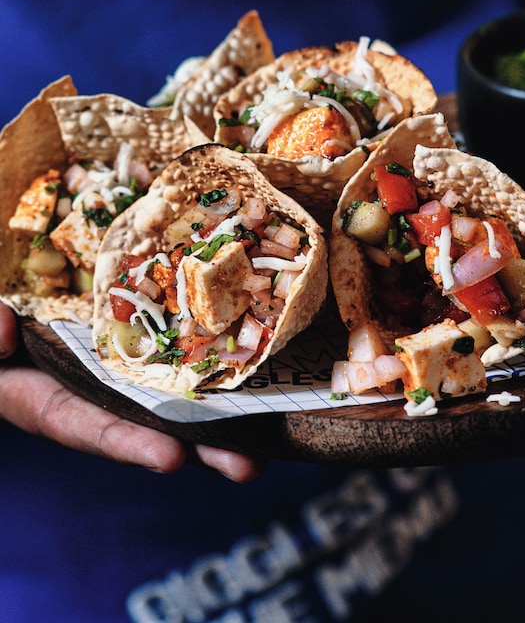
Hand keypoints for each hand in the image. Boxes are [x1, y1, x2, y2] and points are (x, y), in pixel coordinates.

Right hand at [0, 302, 263, 481]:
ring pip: (167, 396)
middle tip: (246, 467)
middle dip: (194, 447)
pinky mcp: (138, 342)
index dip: (126, 442)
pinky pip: (172, 356)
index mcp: (40, 394)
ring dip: (214, 421)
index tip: (170, 458)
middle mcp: (85, 390)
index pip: (82, 423)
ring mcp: (114, 369)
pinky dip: (209, 371)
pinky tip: (253, 379)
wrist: (14, 293)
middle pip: (142, 423)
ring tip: (263, 445)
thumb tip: (3, 332)